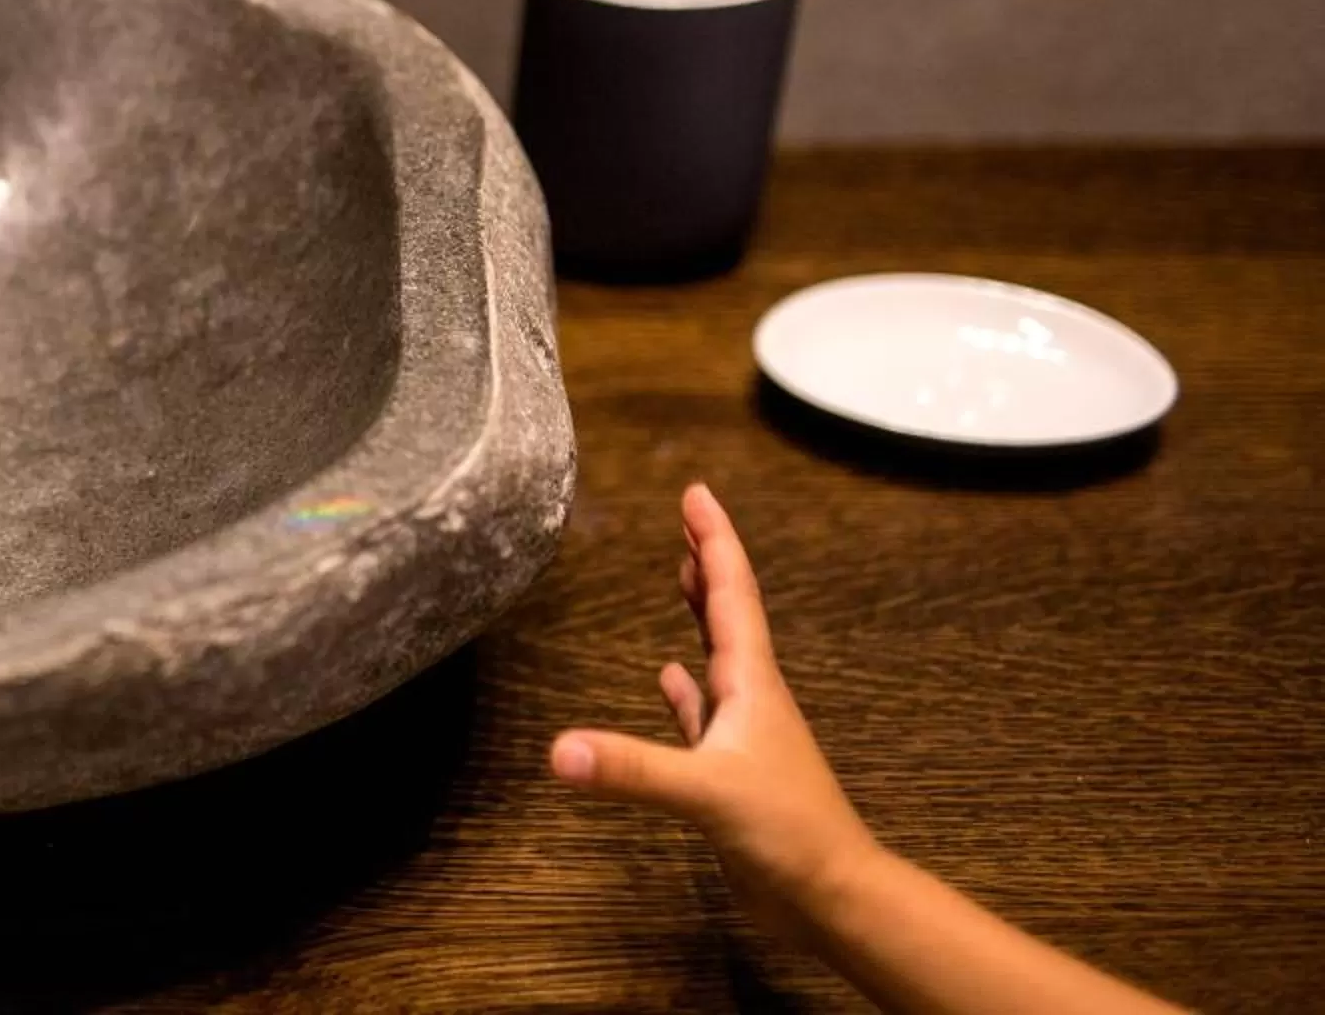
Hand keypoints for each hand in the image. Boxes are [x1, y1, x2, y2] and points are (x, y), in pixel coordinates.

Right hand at [549, 482, 873, 937]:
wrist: (831, 896)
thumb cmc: (788, 834)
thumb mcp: (706, 793)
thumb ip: (632, 769)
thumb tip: (557, 749)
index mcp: (751, 685)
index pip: (731, 596)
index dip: (714, 541)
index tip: (696, 492)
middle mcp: (749, 700)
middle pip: (727, 616)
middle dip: (707, 564)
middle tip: (688, 518)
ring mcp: (742, 736)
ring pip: (716, 660)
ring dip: (700, 617)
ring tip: (682, 578)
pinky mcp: (730, 773)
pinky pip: (701, 717)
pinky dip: (683, 694)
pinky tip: (668, 679)